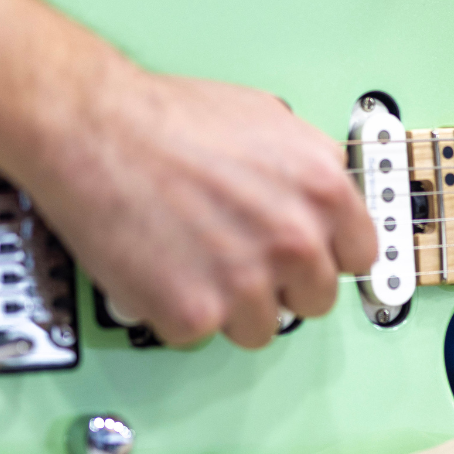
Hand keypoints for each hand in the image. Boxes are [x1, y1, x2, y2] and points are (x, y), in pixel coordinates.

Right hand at [6, 58, 376, 348]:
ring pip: (260, 328)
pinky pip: (200, 336)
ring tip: (192, 259)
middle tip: (238, 258)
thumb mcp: (267, 119)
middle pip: (314, 301)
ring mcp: (247, 283)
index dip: (326, 256)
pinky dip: (175, 311)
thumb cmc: (166, 118)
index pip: (360, 256)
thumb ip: (308, 167)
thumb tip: (323, 198)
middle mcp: (295, 240)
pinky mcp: (194, 314)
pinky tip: (160, 268)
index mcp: (323, 190)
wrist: (93, 129)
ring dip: (229, 306)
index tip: (306, 261)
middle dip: (280, 284)